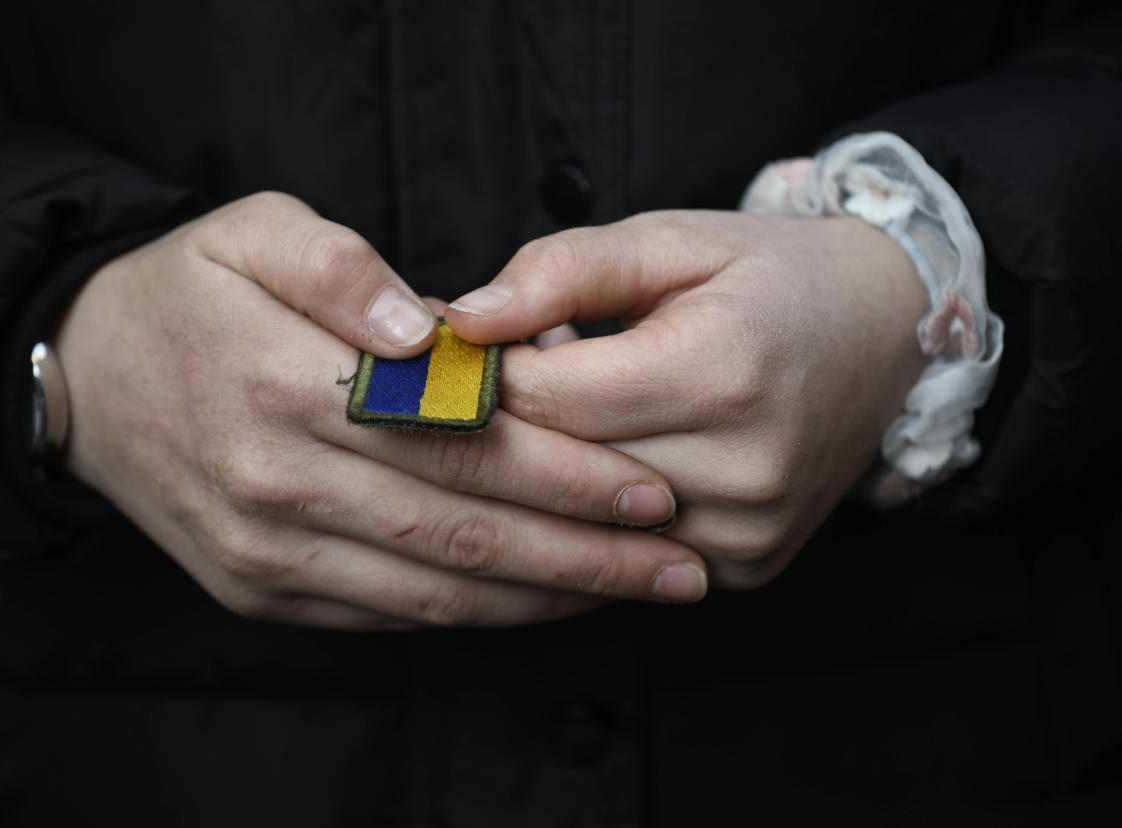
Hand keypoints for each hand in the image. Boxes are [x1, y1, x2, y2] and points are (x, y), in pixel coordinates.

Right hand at [54, 193, 708, 628]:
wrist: (83, 373)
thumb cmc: (187, 292)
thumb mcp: (252, 232)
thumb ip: (342, 266)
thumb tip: (429, 326)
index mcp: (286, 384)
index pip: (458, 443)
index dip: (566, 474)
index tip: (652, 491)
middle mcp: (277, 484)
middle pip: (462, 532)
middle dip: (585, 556)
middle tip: (677, 564)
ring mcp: (265, 552)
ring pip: (431, 592)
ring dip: (543, 599)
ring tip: (630, 591)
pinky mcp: (259, 591)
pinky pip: (385, 618)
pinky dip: (470, 615)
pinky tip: (535, 602)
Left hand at [446, 210, 927, 586]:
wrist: (880, 332)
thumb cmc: (764, 277)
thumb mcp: (667, 242)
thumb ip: (561, 271)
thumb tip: (464, 322)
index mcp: (722, 371)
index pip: (544, 399)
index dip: (495, 370)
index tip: (486, 344)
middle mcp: (745, 467)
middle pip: (556, 469)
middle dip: (516, 422)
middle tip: (523, 370)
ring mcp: (749, 530)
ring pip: (584, 522)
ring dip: (555, 471)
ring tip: (584, 405)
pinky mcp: (747, 566)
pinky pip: (629, 554)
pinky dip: (602, 510)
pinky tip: (619, 455)